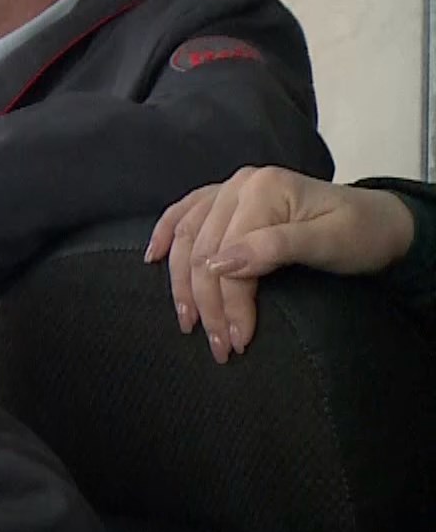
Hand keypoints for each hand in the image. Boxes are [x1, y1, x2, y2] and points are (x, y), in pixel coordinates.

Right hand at [144, 166, 414, 361]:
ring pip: (185, 239)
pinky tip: (151, 258)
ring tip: (189, 322)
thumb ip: (274, 249)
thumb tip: (218, 265)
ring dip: (182, 285)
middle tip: (218, 346)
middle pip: (203, 252)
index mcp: (263, 189)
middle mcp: (238, 184)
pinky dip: (163, 235)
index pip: (230, 256)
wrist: (381, 221)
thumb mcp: (329, 243)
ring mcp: (229, 190)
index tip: (238, 342)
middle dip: (207, 304)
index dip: (229, 303)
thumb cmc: (362, 233)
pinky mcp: (225, 199)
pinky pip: (182, 215)